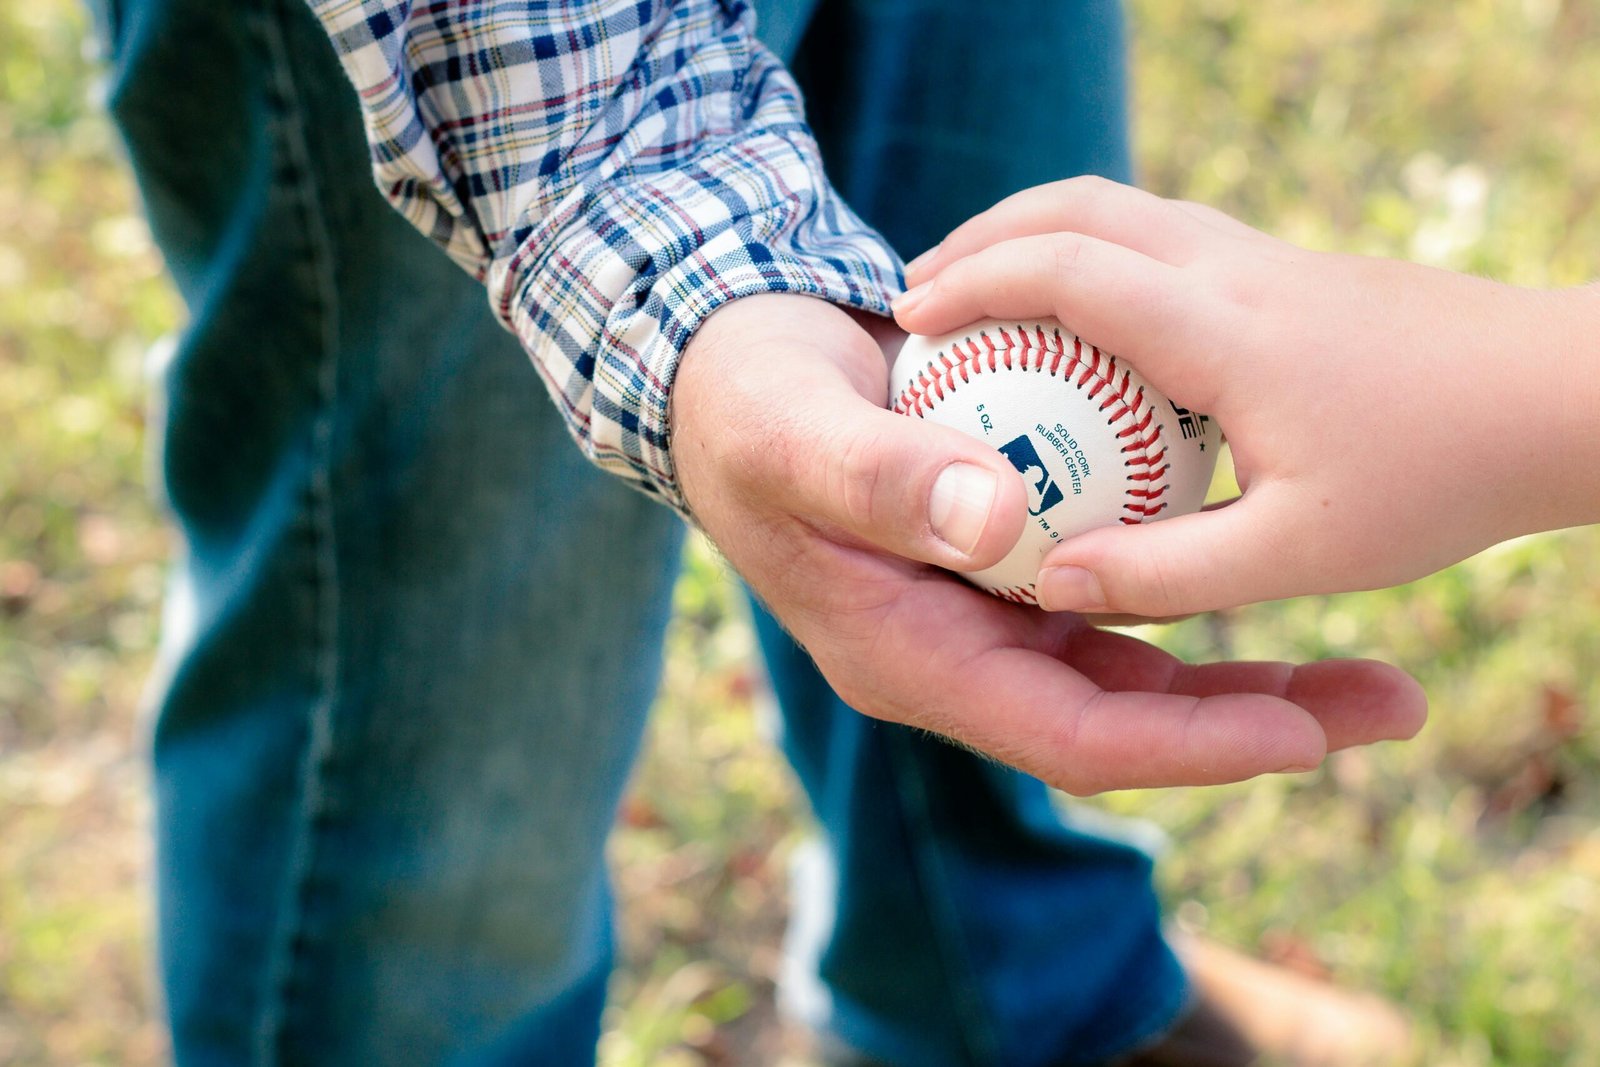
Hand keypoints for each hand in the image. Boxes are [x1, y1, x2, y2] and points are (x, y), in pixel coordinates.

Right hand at [669, 293, 1424, 792]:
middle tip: (1388, 702)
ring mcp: (990, 604)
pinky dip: (1195, 577)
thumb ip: (876, 477)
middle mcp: (962, 650)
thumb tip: (992, 517)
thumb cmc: (746, 407)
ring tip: (1369, 666)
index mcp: (911, 660)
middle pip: (1127, 713)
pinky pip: (1121, 582)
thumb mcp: (791, 433)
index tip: (1300, 738)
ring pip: (1139, 655)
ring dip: (1249, 662)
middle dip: (1254, 720)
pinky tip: (1273, 553)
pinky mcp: (1012, 551)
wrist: (730, 373)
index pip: (1066, 734)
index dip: (1183, 744)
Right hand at [895, 177, 1599, 617]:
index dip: (976, 285)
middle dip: (985, 239)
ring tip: (983, 297)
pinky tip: (1087, 325)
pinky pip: (1160, 235)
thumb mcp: (1301, 551)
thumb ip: (1164, 572)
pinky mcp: (1286, 268)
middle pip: (1082, 209)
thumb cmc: (1441, 478)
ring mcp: (1263, 257)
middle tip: (921, 296)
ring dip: (1037, 236)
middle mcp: (1234, 272)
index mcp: (1223, 331)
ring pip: (1122, 208)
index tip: (913, 317)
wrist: (1568, 392)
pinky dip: (1091, 255)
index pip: (1069, 272)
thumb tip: (1051, 584)